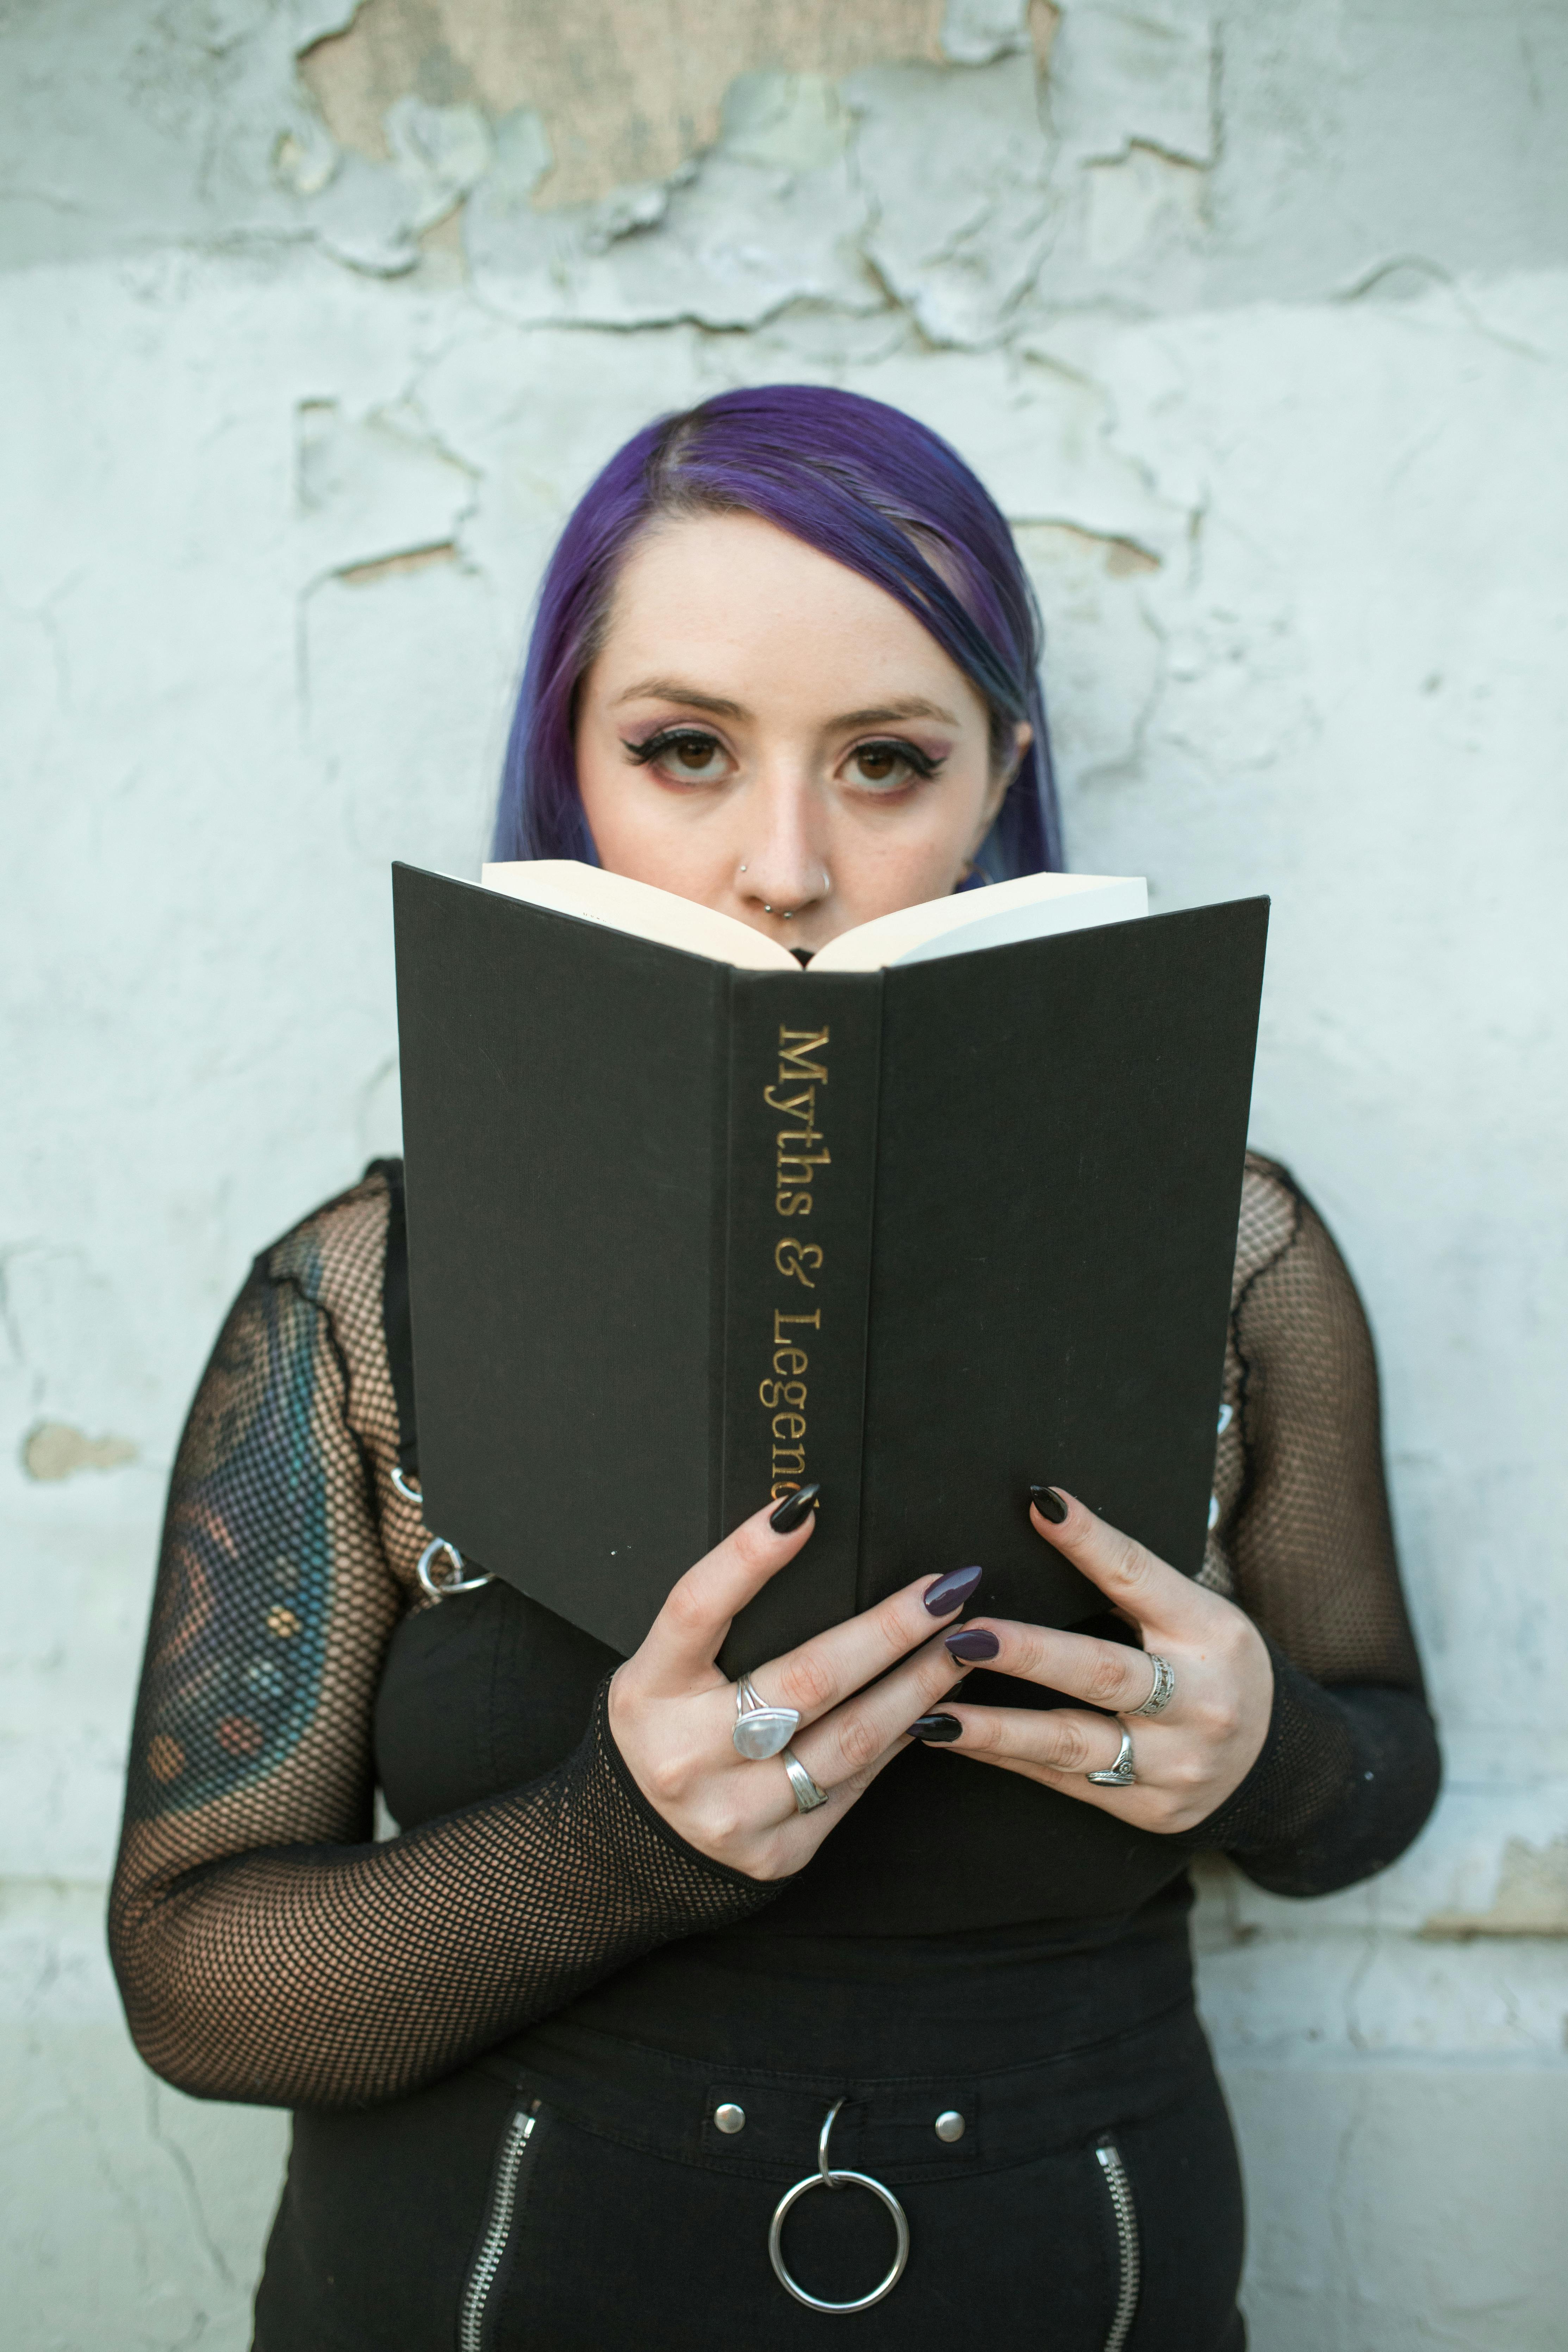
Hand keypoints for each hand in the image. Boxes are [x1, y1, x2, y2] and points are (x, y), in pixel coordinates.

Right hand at [607, 1496, 987, 1879]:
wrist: (635, 1846)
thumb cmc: (666, 1732)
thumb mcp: (666, 1673)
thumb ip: (721, 1622)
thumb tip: (803, 1540)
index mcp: (650, 1691)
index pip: (697, 1608)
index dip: (748, 1556)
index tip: (804, 1506)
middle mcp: (687, 1753)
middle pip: (805, 1679)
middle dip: (888, 1629)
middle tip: (942, 1590)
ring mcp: (734, 1811)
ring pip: (849, 1738)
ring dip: (917, 1685)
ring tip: (959, 1644)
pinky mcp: (777, 1852)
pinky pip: (854, 1785)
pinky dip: (899, 1740)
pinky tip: (932, 1706)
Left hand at [908, 1489, 1272, 1833]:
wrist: (1274, 1762)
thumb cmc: (1213, 1665)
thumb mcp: (1195, 1614)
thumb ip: (1131, 1583)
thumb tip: (1046, 1521)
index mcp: (1209, 1634)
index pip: (1140, 1577)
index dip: (1089, 1541)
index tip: (1040, 1505)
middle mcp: (1196, 1702)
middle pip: (1101, 1673)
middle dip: (1027, 1654)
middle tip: (964, 1636)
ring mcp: (1173, 1762)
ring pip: (1072, 1743)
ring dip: (995, 1726)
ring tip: (931, 1711)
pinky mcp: (1148, 1806)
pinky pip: (1064, 1780)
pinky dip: (1004, 1758)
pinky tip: (954, 1738)